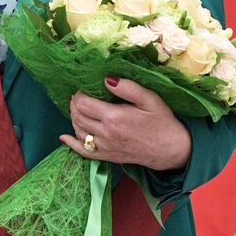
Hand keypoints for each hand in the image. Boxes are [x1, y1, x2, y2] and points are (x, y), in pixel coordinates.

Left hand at [60, 77, 191, 170]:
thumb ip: (128, 88)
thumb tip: (106, 79)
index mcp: (114, 117)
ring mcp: (104, 147)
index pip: (83, 103)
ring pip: (78, 131)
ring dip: (73, 118)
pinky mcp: (106, 156)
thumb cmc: (162, 122)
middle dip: (74, 104)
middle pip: (77, 116)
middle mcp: (105, 133)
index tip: (83, 87)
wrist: (171, 149)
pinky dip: (71, 143)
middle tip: (79, 96)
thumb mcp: (150, 99)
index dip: (79, 94)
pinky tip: (64, 137)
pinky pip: (83, 152)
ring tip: (77, 108)